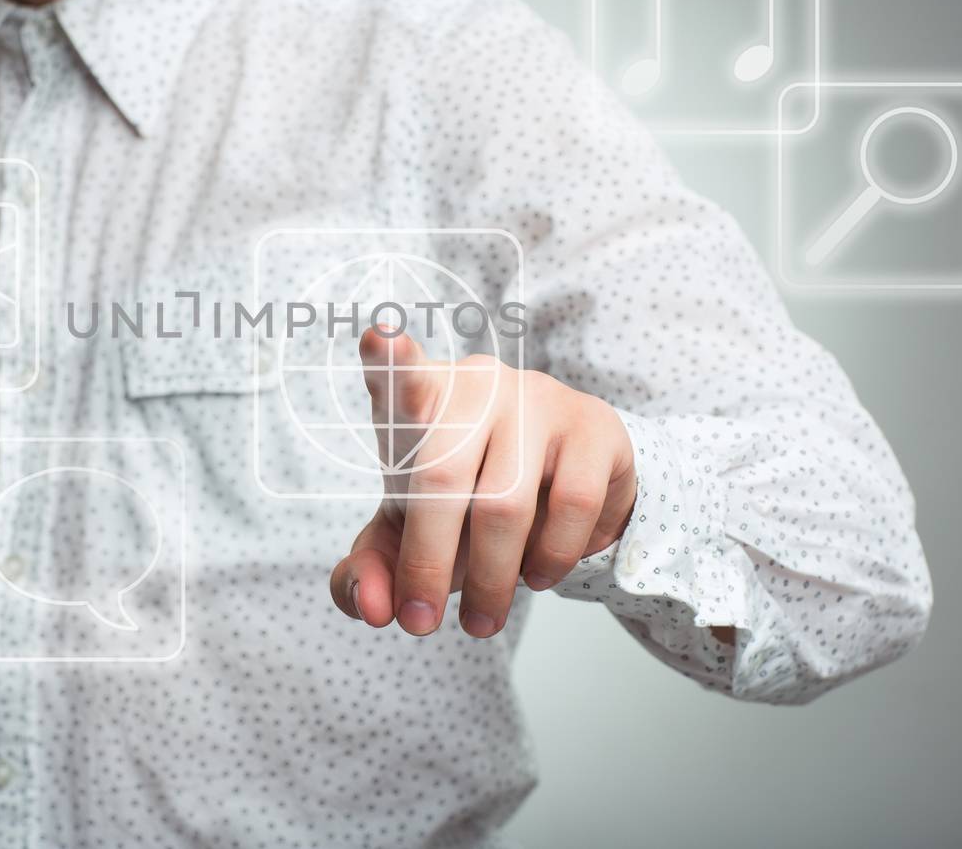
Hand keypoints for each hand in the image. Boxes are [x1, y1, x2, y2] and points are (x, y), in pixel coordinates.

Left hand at [329, 327, 637, 637]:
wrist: (560, 486)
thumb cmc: (460, 504)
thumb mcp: (404, 539)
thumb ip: (369, 573)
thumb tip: (375, 608)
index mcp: (416, 399)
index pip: (397, 377)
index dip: (389, 361)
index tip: (379, 337)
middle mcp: (475, 382)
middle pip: (439, 477)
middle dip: (426, 564)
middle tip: (420, 624)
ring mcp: (537, 396)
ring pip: (505, 505)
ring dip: (491, 581)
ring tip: (484, 620)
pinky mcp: (592, 423)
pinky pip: (570, 506)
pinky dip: (550, 559)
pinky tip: (539, 574)